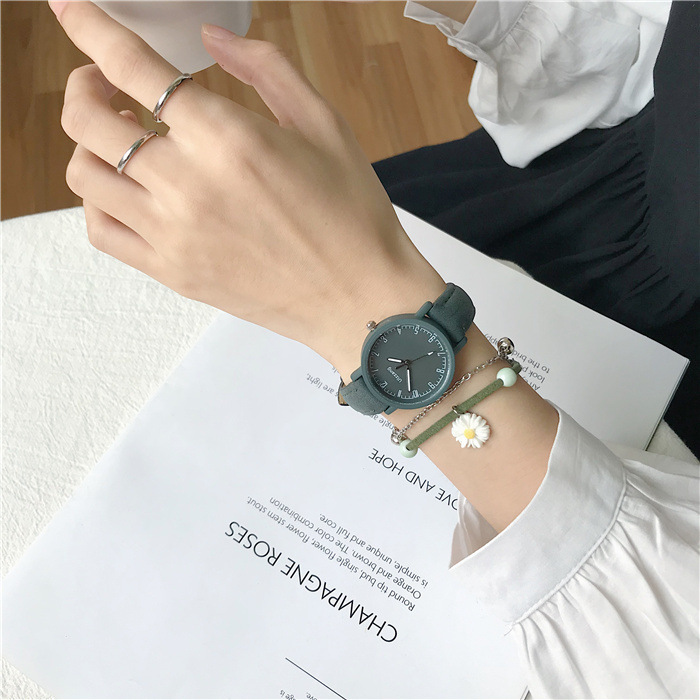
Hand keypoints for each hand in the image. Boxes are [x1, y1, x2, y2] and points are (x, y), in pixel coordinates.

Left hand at [50, 1, 445, 372]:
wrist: (358, 297)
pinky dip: (97, 199)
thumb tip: (211, 39)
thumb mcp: (324, 124)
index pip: (131, 67)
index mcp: (228, 137)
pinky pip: (101, 230)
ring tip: (124, 138)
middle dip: (85, 84)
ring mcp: (173, 234)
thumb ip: (265, 68)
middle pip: (87, 120)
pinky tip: (126, 189)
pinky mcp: (172, 271)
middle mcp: (188, 184)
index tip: (71, 11)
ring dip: (89, 142)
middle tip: (107, 83)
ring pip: (84, 174)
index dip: (89, 28)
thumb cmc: (351, 213)